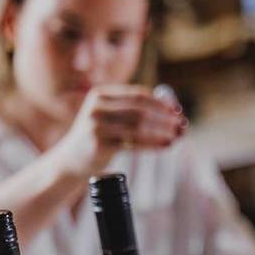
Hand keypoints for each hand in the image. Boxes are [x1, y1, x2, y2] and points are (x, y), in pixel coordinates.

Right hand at [49, 85, 186, 177]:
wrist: (71, 160)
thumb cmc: (98, 137)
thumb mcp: (109, 116)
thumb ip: (133, 110)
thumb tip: (173, 111)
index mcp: (100, 94)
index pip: (138, 95)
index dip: (161, 102)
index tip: (178, 110)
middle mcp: (96, 107)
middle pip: (140, 110)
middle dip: (165, 117)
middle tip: (182, 125)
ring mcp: (96, 125)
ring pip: (139, 127)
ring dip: (163, 131)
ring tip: (178, 136)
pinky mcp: (99, 144)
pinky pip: (134, 143)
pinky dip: (154, 144)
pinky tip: (167, 145)